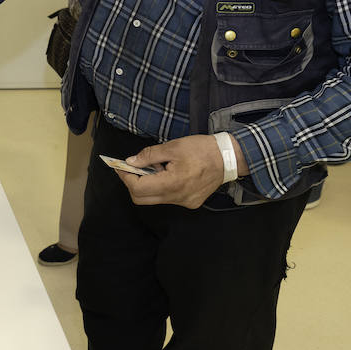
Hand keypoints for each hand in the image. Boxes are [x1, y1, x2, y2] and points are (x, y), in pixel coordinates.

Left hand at [118, 134, 234, 208]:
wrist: (229, 157)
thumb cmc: (202, 149)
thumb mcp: (172, 147)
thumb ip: (149, 156)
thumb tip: (130, 162)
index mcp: (173, 183)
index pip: (138, 188)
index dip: (126, 177)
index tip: (121, 167)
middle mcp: (178, 198)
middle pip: (142, 199)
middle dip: (133, 184)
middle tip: (132, 168)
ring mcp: (185, 202)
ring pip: (155, 199)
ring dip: (148, 185)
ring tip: (157, 168)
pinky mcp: (190, 202)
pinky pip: (168, 198)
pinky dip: (162, 187)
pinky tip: (169, 174)